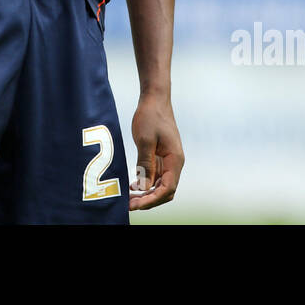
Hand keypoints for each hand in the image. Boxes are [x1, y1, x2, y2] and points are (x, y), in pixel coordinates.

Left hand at [128, 94, 182, 209]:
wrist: (154, 99)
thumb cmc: (151, 116)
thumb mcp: (145, 140)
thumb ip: (146, 164)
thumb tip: (145, 187)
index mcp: (175, 160)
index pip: (167, 188)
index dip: (152, 200)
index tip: (136, 205)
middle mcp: (174, 163)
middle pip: (165, 191)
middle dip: (149, 200)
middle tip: (130, 205)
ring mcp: (168, 161)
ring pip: (160, 185)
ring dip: (146, 194)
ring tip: (129, 199)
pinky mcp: (160, 157)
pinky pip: (155, 176)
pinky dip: (145, 184)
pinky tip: (133, 187)